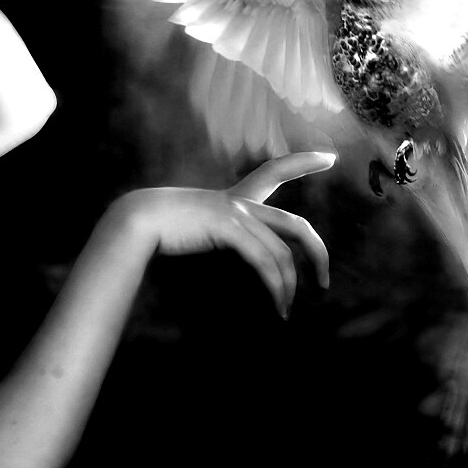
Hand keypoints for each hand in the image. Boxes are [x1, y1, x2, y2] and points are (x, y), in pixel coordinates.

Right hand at [117, 151, 334, 317]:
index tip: (329, 156)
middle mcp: (240, 202)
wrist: (137, 220)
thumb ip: (217, 235)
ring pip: (282, 252)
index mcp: (234, 198)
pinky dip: (275, 286)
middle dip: (319, 253)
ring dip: (289, 286)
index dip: (303, 162)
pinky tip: (276, 305)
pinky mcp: (229, 228)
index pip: (274, 171)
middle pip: (296, 225)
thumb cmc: (159, 228)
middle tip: (325, 283)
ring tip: (285, 310)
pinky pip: (265, 261)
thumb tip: (233, 253)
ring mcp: (236, 213)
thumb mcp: (196, 228)